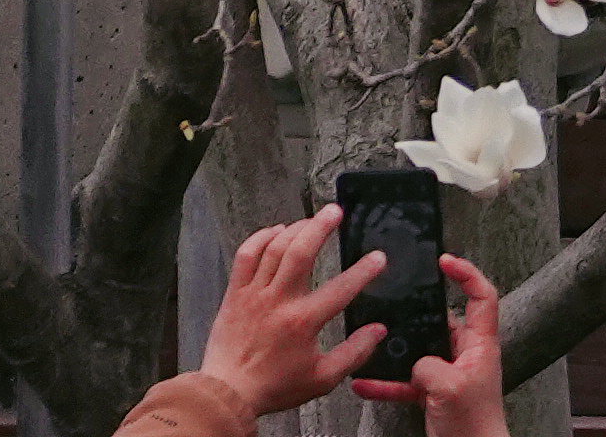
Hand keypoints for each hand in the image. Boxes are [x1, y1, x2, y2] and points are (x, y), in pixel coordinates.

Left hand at [195, 213, 387, 421]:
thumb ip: (354, 353)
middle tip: (335, 211)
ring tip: (311, 219)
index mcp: (303, 321)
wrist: (227, 394)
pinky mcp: (234, 295)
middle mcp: (278, 302)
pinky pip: (245, 256)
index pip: (342, 288)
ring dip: (295, 228)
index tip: (378, 257)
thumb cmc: (274, 387)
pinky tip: (275, 232)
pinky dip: (260, 238)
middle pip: (300, 252)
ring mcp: (253, 295)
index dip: (365, 270)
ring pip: (274, 249)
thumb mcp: (322, 379)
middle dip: (320, 226)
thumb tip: (378, 330)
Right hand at [358, 252, 504, 436]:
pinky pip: (405, 382)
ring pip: (418, 353)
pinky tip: (362, 384)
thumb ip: (431, 365)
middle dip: (418, 312)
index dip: (467, 274)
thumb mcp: (451, 387)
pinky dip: (385, 383)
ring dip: (394, 352)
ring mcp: (448, 373)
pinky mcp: (433, 393)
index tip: (445, 261)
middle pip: (443, 321)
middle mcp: (465, 355)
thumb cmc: (474, 423)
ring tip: (370, 342)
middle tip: (395, 300)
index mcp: (480, 345)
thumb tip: (417, 361)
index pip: (482, 296)